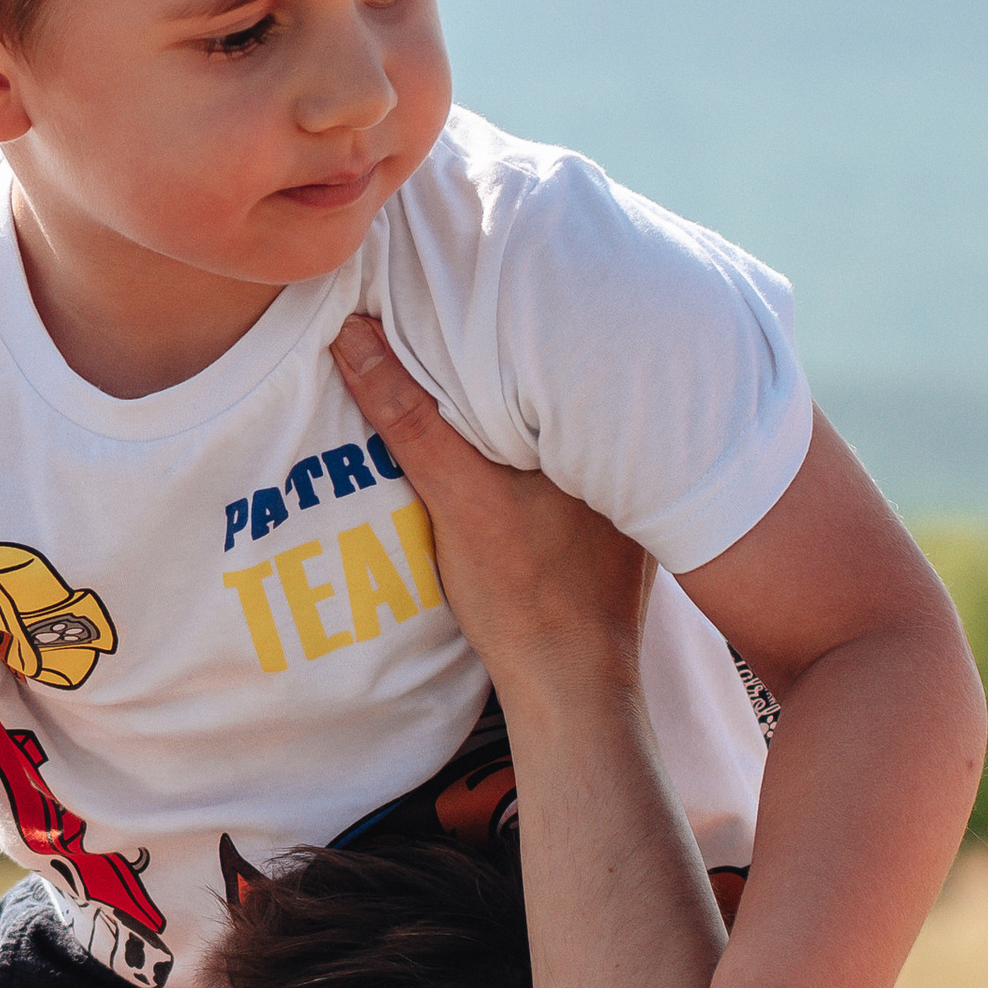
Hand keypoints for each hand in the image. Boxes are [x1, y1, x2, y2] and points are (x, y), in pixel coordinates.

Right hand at [332, 318, 651, 687]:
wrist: (572, 689)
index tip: (451, 297)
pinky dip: (536, 455)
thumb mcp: (459, 500)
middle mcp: (634, 449)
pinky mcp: (616, 527)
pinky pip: (568, 467)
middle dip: (509, 361)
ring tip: (471, 381)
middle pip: (555, 384)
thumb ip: (409, 419)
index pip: (547, 347)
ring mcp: (627, 494)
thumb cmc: (527, 598)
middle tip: (451, 327)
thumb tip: (353, 335)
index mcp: (606, 426)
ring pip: (561, 427)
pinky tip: (509, 459)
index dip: (496, 321)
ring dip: (522, 411)